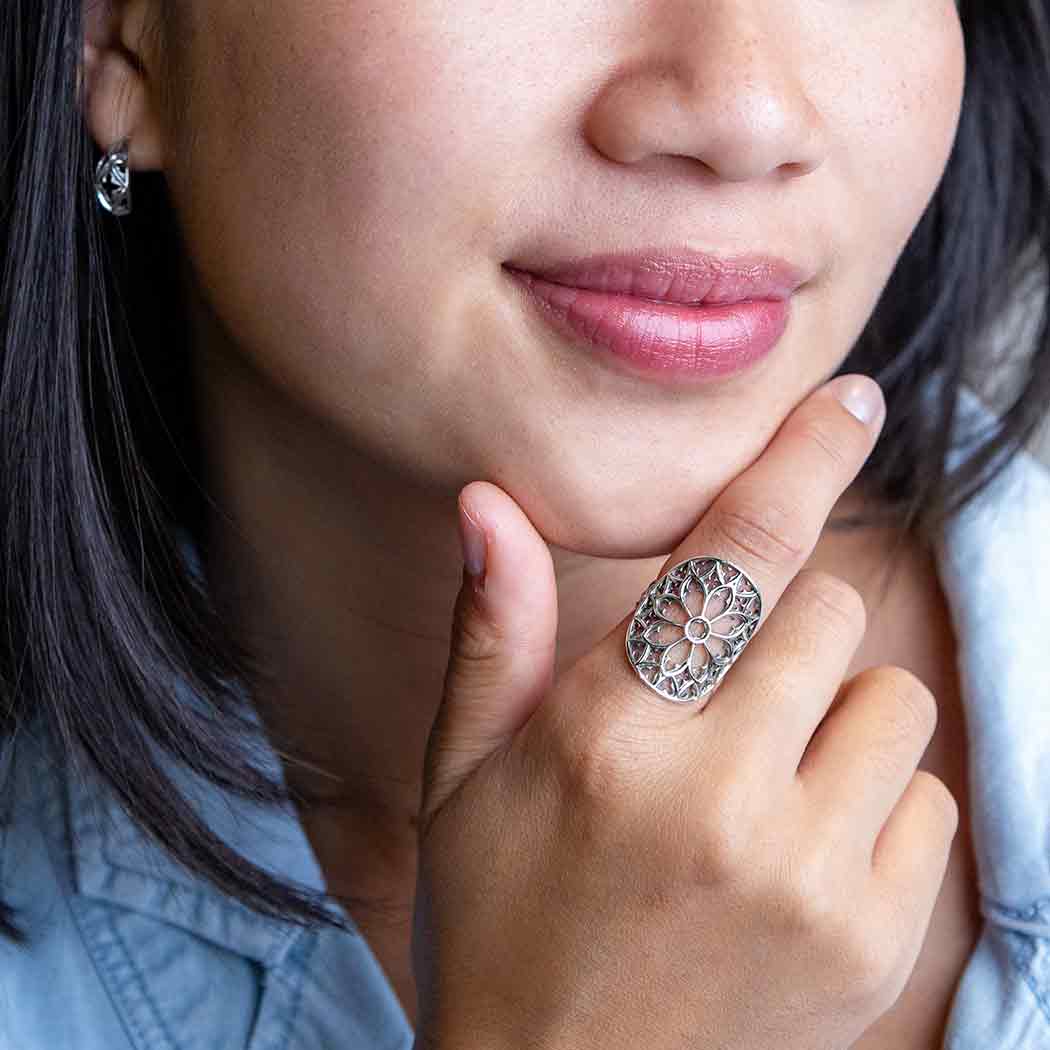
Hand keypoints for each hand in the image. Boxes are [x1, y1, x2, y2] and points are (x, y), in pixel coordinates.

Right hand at [412, 374, 957, 1049]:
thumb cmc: (499, 916)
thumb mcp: (462, 774)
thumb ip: (492, 631)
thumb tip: (487, 503)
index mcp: (606, 735)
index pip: (734, 557)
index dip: (800, 460)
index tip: (852, 401)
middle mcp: (717, 794)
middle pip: (826, 610)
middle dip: (784, 620)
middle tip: (724, 685)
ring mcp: (808, 874)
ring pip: (892, 698)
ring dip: (834, 709)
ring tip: (757, 774)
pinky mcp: (872, 943)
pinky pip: (927, 799)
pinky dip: (873, 799)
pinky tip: (794, 848)